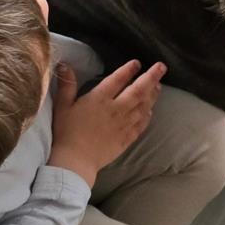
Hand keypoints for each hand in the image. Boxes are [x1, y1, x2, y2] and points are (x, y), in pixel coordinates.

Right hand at [48, 59, 166, 187]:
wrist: (76, 161)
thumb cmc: (67, 133)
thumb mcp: (63, 106)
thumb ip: (67, 85)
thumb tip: (64, 65)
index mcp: (100, 98)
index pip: (118, 79)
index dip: (128, 69)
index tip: (136, 63)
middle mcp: (116, 109)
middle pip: (138, 90)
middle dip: (151, 76)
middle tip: (161, 67)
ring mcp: (124, 124)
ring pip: (143, 106)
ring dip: (153, 94)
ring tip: (159, 85)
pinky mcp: (127, 138)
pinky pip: (142, 124)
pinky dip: (148, 116)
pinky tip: (150, 111)